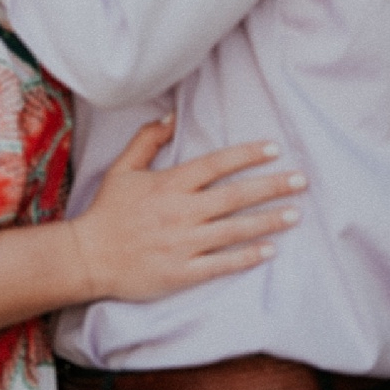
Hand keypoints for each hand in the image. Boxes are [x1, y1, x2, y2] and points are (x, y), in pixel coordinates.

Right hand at [67, 119, 305, 302]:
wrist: (88, 257)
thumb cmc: (107, 211)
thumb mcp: (122, 168)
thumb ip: (148, 140)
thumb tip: (172, 117)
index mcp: (169, 184)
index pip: (215, 164)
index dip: (246, 155)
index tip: (274, 148)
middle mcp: (181, 212)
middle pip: (234, 196)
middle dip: (271, 186)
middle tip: (301, 181)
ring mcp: (183, 244)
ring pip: (234, 230)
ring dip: (268, 221)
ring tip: (295, 214)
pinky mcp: (182, 272)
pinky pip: (221, 264)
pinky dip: (246, 257)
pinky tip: (270, 251)